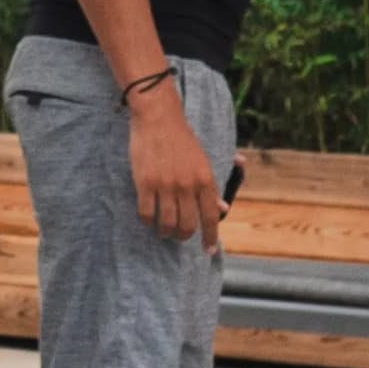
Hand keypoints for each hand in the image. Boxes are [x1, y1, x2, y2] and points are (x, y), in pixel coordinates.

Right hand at [127, 78, 220, 242]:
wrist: (158, 117)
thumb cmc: (182, 139)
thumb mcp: (203, 162)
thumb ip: (212, 187)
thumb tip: (223, 210)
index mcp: (205, 179)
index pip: (211, 218)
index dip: (210, 237)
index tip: (208, 250)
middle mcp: (187, 185)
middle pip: (187, 226)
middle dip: (183, 236)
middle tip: (179, 234)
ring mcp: (165, 185)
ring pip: (166, 224)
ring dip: (165, 232)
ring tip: (163, 229)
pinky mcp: (145, 182)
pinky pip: (146, 214)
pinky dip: (147, 221)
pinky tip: (148, 217)